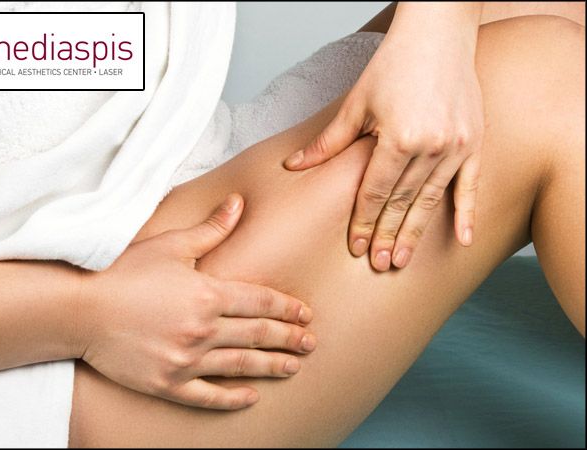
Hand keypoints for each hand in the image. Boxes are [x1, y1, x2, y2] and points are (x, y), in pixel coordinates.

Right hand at [77, 194, 314, 409]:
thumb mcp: (170, 244)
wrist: (78, 309)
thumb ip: (211, 228)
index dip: (286, 308)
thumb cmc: (123, 271)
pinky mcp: (167, 383)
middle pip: (258, 335)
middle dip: (288, 339)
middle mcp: (203, 329)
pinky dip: (232, 398)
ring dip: (271, 367)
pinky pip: (208, 395)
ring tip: (294, 368)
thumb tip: (239, 203)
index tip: (306, 314)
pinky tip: (251, 396)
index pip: (260, 301)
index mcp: (207, 294)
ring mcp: (186, 360)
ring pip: (240, 366)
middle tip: (311, 343)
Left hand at [284, 5, 483, 270]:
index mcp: (398, 138)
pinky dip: (467, 213)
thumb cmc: (395, 64)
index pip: (375, 193)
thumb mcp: (356, 102)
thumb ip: (329, 142)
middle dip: (388, 235)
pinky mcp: (475, 143)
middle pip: (402, 202)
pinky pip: (471, 186)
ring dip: (416, 232)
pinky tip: (461, 240)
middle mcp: (430, 147)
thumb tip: (293, 165)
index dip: (364, 222)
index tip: (357, 247)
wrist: (439, 34)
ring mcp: (457, 147)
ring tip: (403, 259)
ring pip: (431, 201)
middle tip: (380, 264)